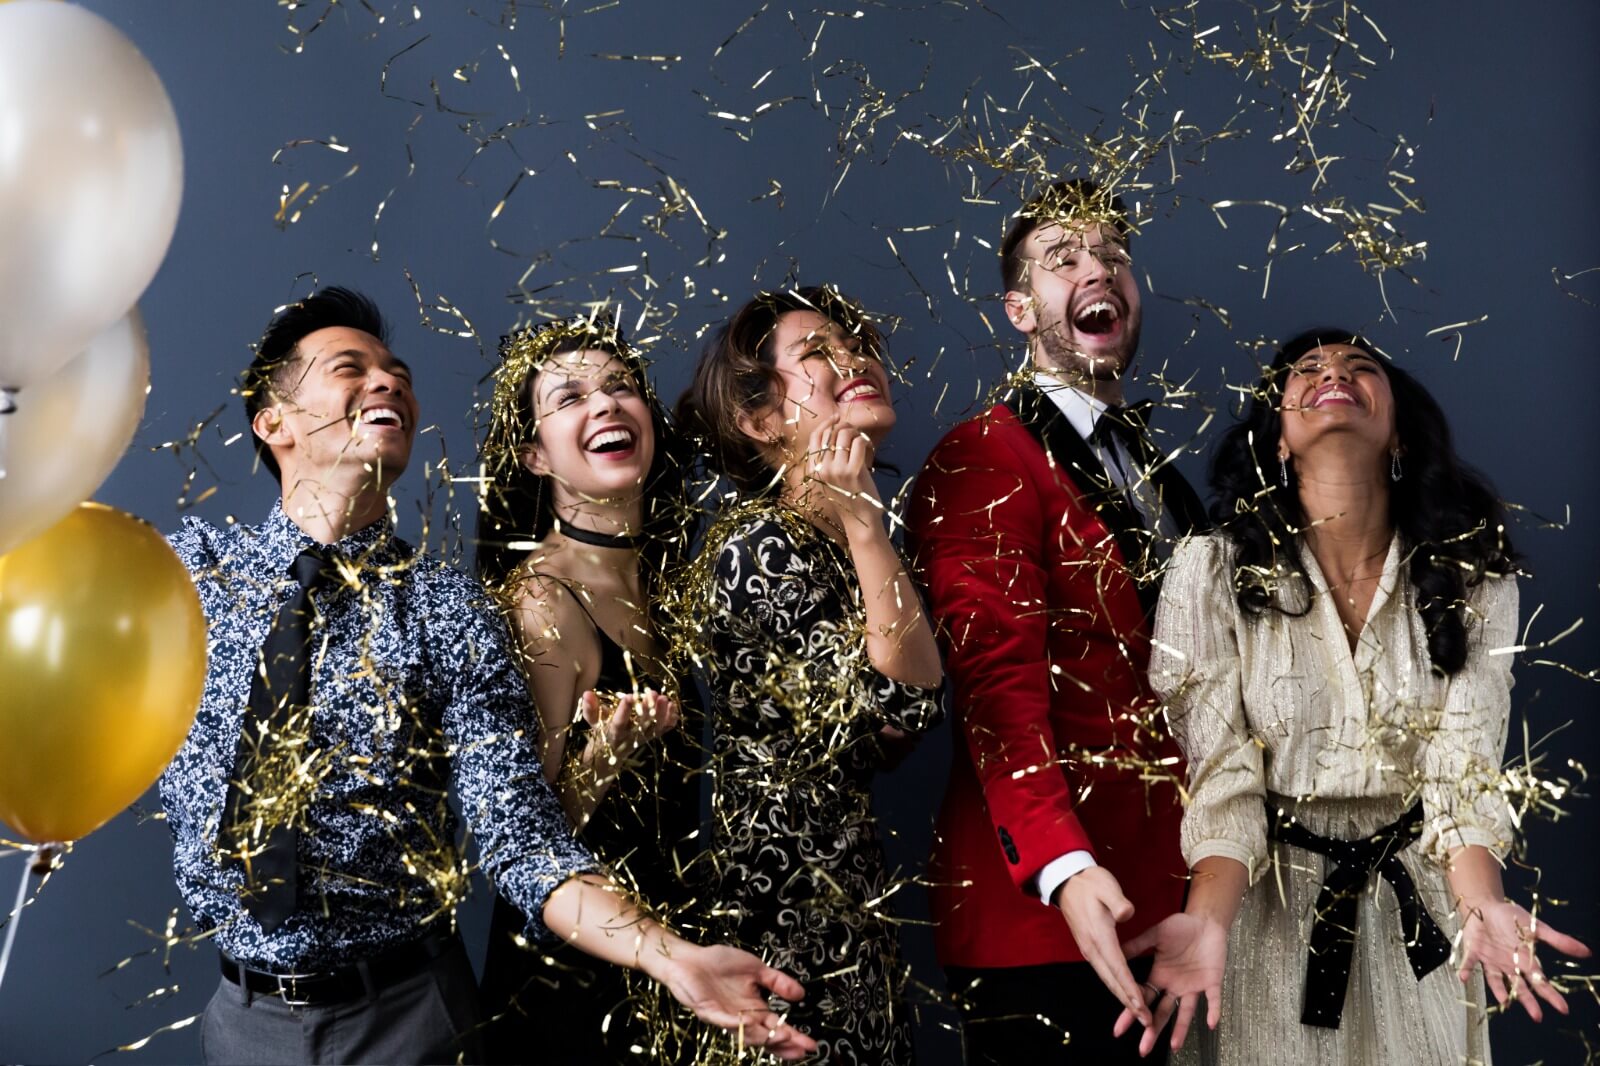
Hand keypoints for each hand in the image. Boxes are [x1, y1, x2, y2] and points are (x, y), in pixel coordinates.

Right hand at [580, 687, 679, 755]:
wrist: (612, 752)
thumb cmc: (602, 730)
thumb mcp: (594, 720)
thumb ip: (590, 708)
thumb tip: (587, 693)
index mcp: (615, 732)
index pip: (619, 722)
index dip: (624, 710)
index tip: (629, 696)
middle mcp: (631, 736)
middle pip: (642, 726)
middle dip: (648, 710)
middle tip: (653, 693)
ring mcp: (644, 737)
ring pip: (655, 728)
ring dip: (662, 714)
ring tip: (666, 699)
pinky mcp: (653, 736)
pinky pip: (664, 730)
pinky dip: (670, 720)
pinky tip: (674, 707)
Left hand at [653, 942, 817, 1059]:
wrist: (689, 958)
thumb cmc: (719, 963)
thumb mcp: (756, 968)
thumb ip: (778, 982)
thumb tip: (801, 994)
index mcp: (753, 1008)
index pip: (776, 1027)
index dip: (793, 1036)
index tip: (811, 1044)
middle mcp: (740, 1017)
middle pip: (765, 1036)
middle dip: (783, 1043)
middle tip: (802, 1048)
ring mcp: (724, 1017)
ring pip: (746, 1033)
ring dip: (764, 1036)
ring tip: (784, 1035)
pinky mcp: (708, 1010)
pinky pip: (722, 1020)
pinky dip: (735, 1023)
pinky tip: (750, 1022)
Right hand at [804, 414, 883, 533]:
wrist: (860, 520)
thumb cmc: (848, 497)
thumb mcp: (831, 478)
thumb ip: (829, 458)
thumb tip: (837, 430)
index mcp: (813, 469)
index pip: (815, 437)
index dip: (826, 423)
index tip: (836, 417)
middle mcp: (822, 469)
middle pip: (831, 433)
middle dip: (844, 426)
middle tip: (854, 431)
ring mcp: (837, 470)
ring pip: (844, 434)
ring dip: (855, 432)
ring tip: (860, 440)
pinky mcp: (853, 471)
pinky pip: (858, 443)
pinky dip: (864, 441)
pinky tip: (867, 448)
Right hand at [1056, 866, 1150, 1027]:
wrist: (1067, 880)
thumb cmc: (1089, 883)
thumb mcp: (1106, 886)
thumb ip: (1118, 901)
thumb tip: (1128, 913)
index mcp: (1100, 936)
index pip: (1118, 968)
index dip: (1130, 989)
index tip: (1142, 1006)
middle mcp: (1093, 948)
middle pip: (1112, 980)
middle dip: (1129, 1002)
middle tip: (1145, 1020)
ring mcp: (1089, 949)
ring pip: (1108, 979)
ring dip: (1123, 997)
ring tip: (1138, 1013)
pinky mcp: (1090, 947)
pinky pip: (1105, 972)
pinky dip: (1116, 986)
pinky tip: (1126, 992)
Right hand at [1114, 912, 1227, 1055]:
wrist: (1205, 921)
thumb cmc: (1181, 926)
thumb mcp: (1155, 934)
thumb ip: (1138, 944)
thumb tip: (1117, 952)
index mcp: (1159, 975)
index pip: (1142, 999)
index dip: (1131, 1013)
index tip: (1119, 1029)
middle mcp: (1174, 986)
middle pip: (1161, 1013)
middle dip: (1151, 1031)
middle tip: (1143, 1049)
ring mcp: (1193, 986)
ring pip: (1186, 1013)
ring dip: (1180, 1030)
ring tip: (1173, 1046)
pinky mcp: (1212, 982)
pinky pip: (1213, 999)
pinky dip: (1213, 1011)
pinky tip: (1210, 1023)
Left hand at [1457, 896, 1590, 1021]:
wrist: (1486, 906)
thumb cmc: (1512, 919)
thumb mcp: (1536, 927)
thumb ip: (1558, 940)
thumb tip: (1586, 951)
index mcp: (1525, 960)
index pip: (1541, 981)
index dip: (1551, 994)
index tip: (1563, 1009)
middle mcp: (1508, 965)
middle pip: (1520, 986)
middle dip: (1529, 1001)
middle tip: (1537, 1017)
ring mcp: (1491, 960)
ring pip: (1496, 980)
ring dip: (1499, 990)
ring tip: (1504, 1001)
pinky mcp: (1474, 951)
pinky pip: (1469, 962)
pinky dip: (1466, 969)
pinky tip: (1463, 977)